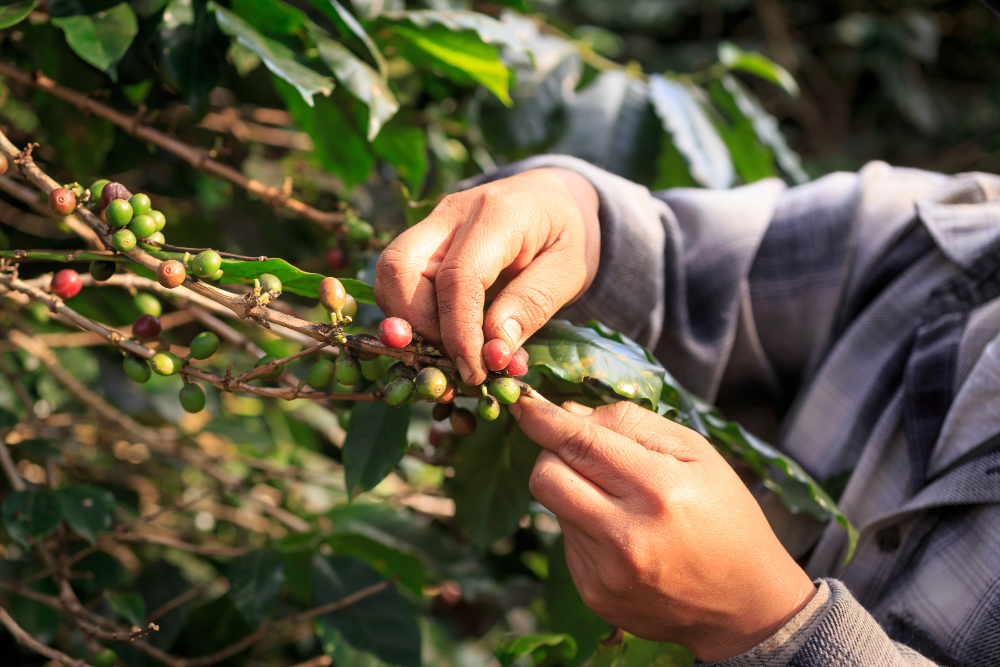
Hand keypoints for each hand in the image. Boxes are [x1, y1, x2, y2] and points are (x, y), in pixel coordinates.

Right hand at [373, 168, 599, 384]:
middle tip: (455, 359)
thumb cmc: (569, 235)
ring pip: (388, 274)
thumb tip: (493, 350)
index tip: (474, 371)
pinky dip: (410, 315)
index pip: (457, 277)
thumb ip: (532, 306)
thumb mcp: (570, 272)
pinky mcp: (423, 240)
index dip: (458, 332)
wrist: (557, 199)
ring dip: (408, 322)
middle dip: (418, 326)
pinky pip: (397, 279)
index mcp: (497, 213)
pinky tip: (442, 337)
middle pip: (400, 268)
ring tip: (449, 351)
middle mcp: (452, 212)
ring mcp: (432, 224)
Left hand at [510, 398, 816, 662]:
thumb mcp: (696, 454)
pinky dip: (585, 527)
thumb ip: (632, 424)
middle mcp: (627, 535)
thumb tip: (570, 413)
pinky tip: (623, 536)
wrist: (746, 604)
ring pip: (554, 508)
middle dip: (551, 454)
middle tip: (580, 452)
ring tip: (620, 502)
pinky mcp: (594, 594)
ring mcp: (607, 571)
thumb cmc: (724, 516)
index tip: (523, 403)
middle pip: (546, 476)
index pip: (579, 443)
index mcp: (658, 490)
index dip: (543, 419)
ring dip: (574, 492)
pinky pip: (566, 541)